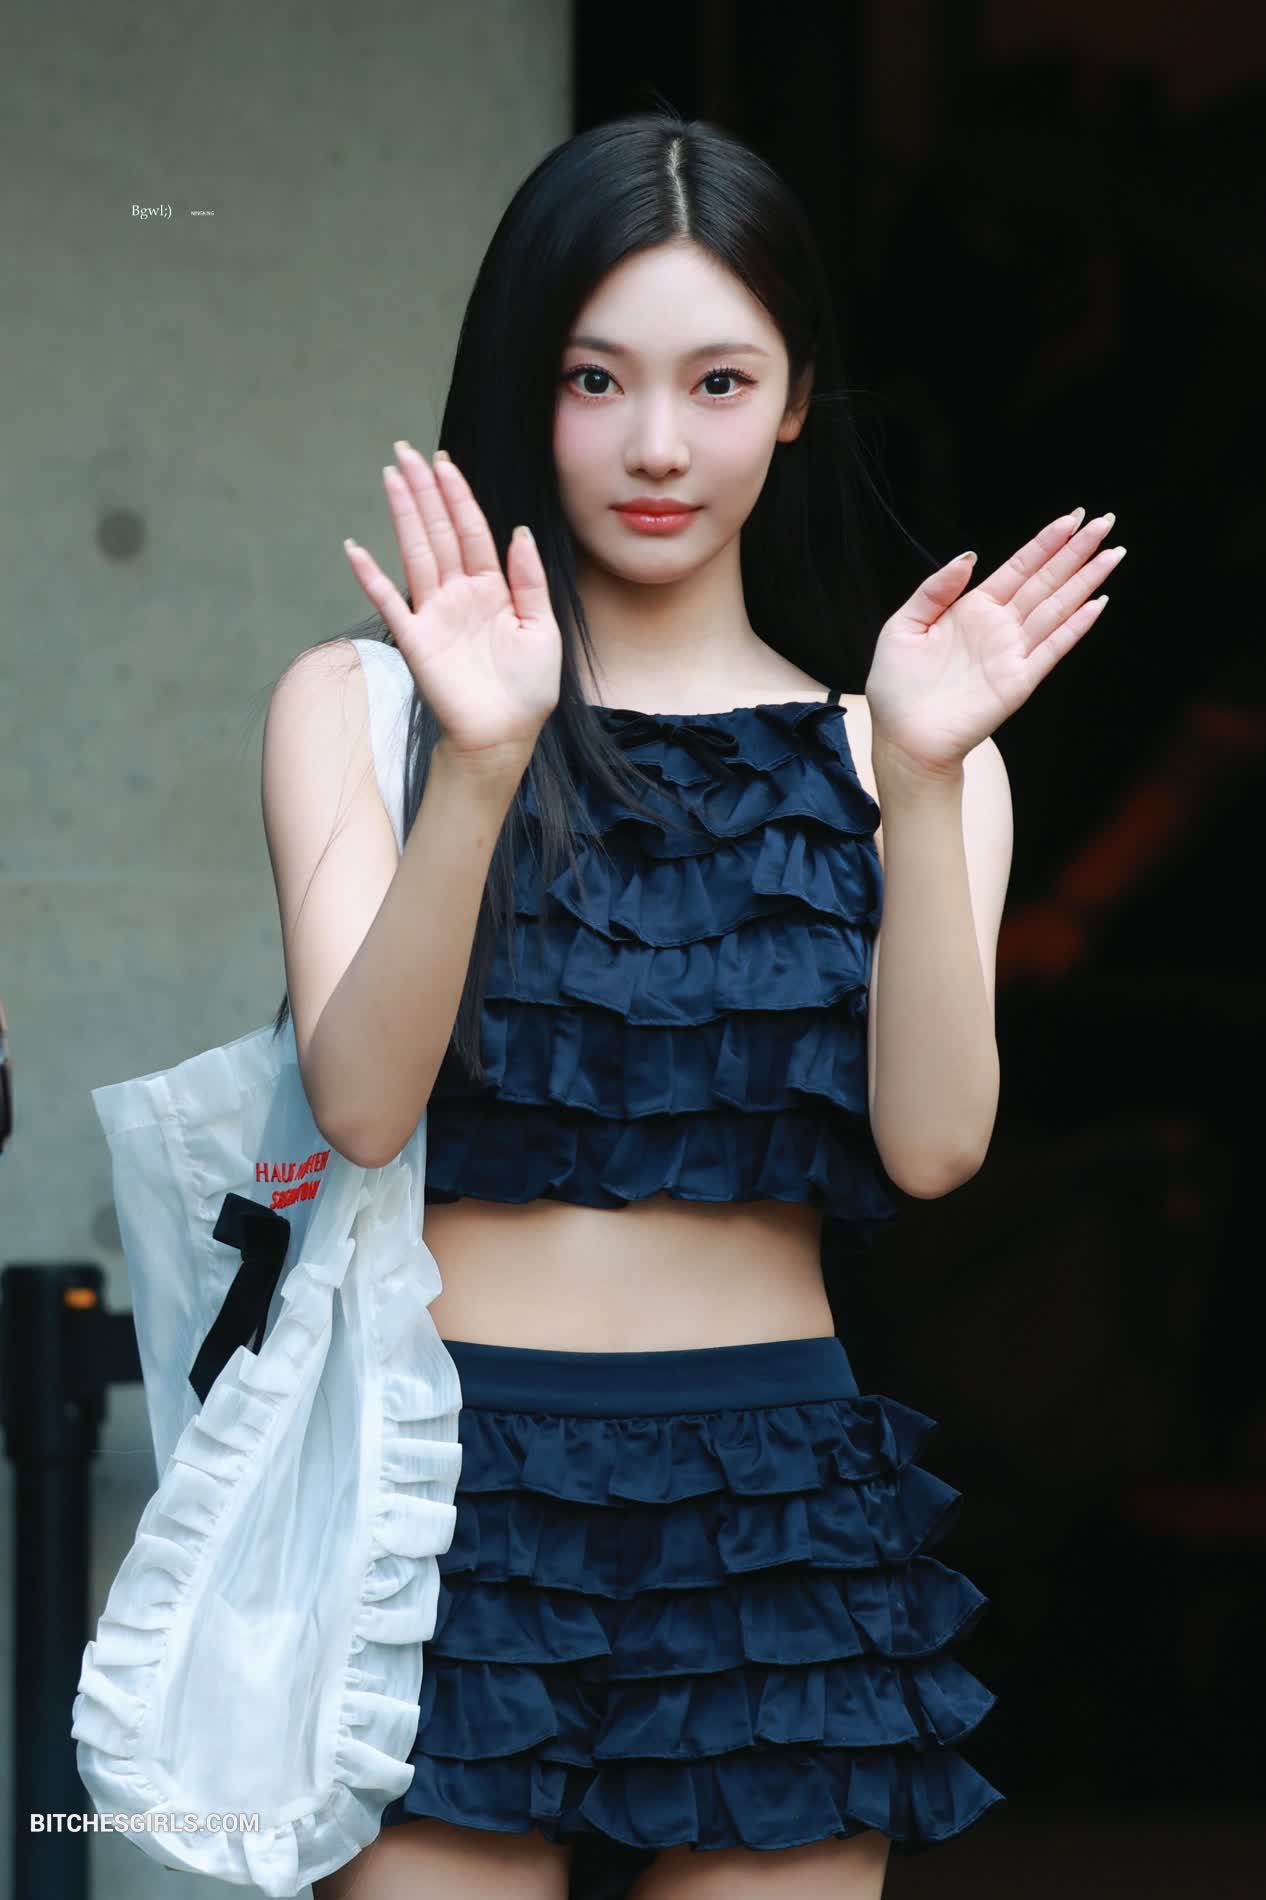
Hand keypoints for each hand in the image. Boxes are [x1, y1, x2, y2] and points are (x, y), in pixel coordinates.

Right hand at [344, 443, 561, 760]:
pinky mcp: (415, 639)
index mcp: (493, 588)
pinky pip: (389, 601)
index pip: (471, 531)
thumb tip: (518, 532)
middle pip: (438, 532)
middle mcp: (459, 594)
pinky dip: (371, 576)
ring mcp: (434, 614)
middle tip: (405, 451)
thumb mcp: (542, 627)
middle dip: (424, 491)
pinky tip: (356, 548)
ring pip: (415, 552)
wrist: (505, 735)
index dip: (457, 496)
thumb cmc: (528, 688)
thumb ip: (529, 579)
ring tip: (391, 477)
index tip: (442, 461)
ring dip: (403, 515)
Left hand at [865, 508, 1126, 775]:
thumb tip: (969, 556)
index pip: (1018, 568)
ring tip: (1112, 554)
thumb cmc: (897, 688)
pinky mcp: (1019, 681)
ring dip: (1086, 581)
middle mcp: (998, 627)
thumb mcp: (903, 626)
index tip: (1072, 518)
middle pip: (1046, 581)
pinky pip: (1052, 648)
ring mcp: (1012, 653)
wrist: (902, 738)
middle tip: (1105, 522)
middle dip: (1076, 552)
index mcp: (972, 609)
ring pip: (1057, 608)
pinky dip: (1075, 627)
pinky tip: (1096, 604)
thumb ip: (935, 590)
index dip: (1045, 543)